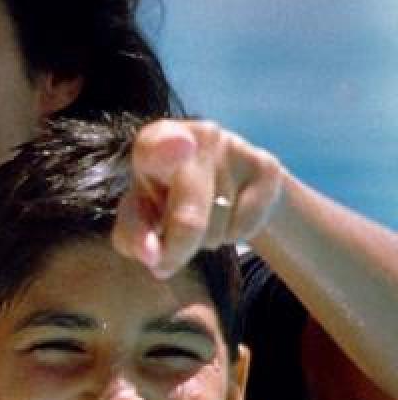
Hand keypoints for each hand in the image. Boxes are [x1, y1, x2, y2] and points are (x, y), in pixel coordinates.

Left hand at [112, 118, 283, 277]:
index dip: (167, 150)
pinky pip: (246, 227)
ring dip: (205, 239)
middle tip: (164, 264)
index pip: (158, 147)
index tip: (179, 146)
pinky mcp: (266, 167)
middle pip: (189, 217)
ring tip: (201, 216)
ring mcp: (236, 148)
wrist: (216, 179)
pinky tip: (227, 214)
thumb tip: (152, 257)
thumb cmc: (163, 199)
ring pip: (217, 228)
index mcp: (154, 141)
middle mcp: (198, 135)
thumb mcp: (139, 217)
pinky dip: (234, 235)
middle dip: (177, 249)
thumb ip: (133, 237)